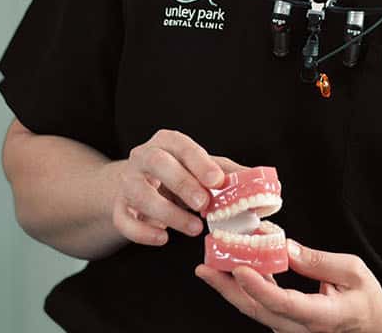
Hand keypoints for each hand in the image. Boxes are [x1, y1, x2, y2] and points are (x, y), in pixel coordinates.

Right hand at [109, 128, 244, 246]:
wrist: (142, 184)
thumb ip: (228, 173)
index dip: (199, 162)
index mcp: (167, 142)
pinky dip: (142, 232)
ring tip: (194, 227)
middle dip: (182, 182)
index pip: (182, 145)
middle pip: (157, 162)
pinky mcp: (119, 207)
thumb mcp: (203, 168)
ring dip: (168, 213)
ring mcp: (127, 181)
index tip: (217, 181)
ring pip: (139, 193)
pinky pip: (124, 220)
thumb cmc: (179, 173)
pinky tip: (163, 238)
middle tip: (203, 204)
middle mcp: (143, 156)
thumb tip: (262, 184)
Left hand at [195, 240, 381, 332]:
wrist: (375, 327)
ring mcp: (292, 330)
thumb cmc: (366, 298)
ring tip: (210, 266)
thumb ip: (317, 261)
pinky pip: (261, 307)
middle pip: (258, 311)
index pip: (284, 304)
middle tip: (205, 268)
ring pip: (255, 310)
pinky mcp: (286, 324)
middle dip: (227, 289)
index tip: (239, 268)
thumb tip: (284, 247)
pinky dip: (246, 288)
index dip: (259, 287)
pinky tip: (233, 270)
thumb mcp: (352, 271)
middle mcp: (302, 329)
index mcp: (322, 317)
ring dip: (231, 288)